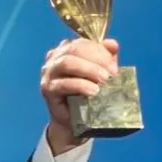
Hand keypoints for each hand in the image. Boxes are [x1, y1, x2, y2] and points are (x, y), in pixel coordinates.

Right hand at [39, 36, 119, 153]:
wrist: (76, 119)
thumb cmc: (87, 93)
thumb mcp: (100, 73)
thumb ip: (106, 57)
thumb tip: (112, 44)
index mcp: (67, 49)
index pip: (83, 42)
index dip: (99, 51)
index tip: (114, 65)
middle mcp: (55, 57)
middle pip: (74, 49)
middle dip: (96, 59)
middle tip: (111, 73)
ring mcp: (49, 72)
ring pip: (67, 63)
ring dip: (88, 70)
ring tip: (104, 80)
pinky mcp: (47, 89)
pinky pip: (63, 84)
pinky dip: (80, 85)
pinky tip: (93, 91)